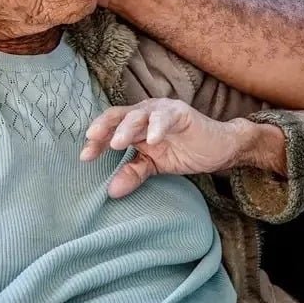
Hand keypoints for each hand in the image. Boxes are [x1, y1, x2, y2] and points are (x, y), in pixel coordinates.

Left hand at [81, 98, 285, 197]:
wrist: (218, 149)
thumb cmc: (184, 152)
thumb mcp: (154, 166)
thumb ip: (133, 173)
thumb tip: (111, 192)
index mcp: (136, 123)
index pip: (110, 126)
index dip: (96, 139)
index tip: (85, 157)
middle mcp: (146, 112)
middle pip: (119, 116)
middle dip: (104, 128)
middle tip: (92, 143)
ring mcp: (163, 111)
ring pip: (139, 115)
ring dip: (127, 128)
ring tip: (116, 143)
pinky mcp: (182, 113)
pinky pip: (166, 118)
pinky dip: (158, 127)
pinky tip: (152, 139)